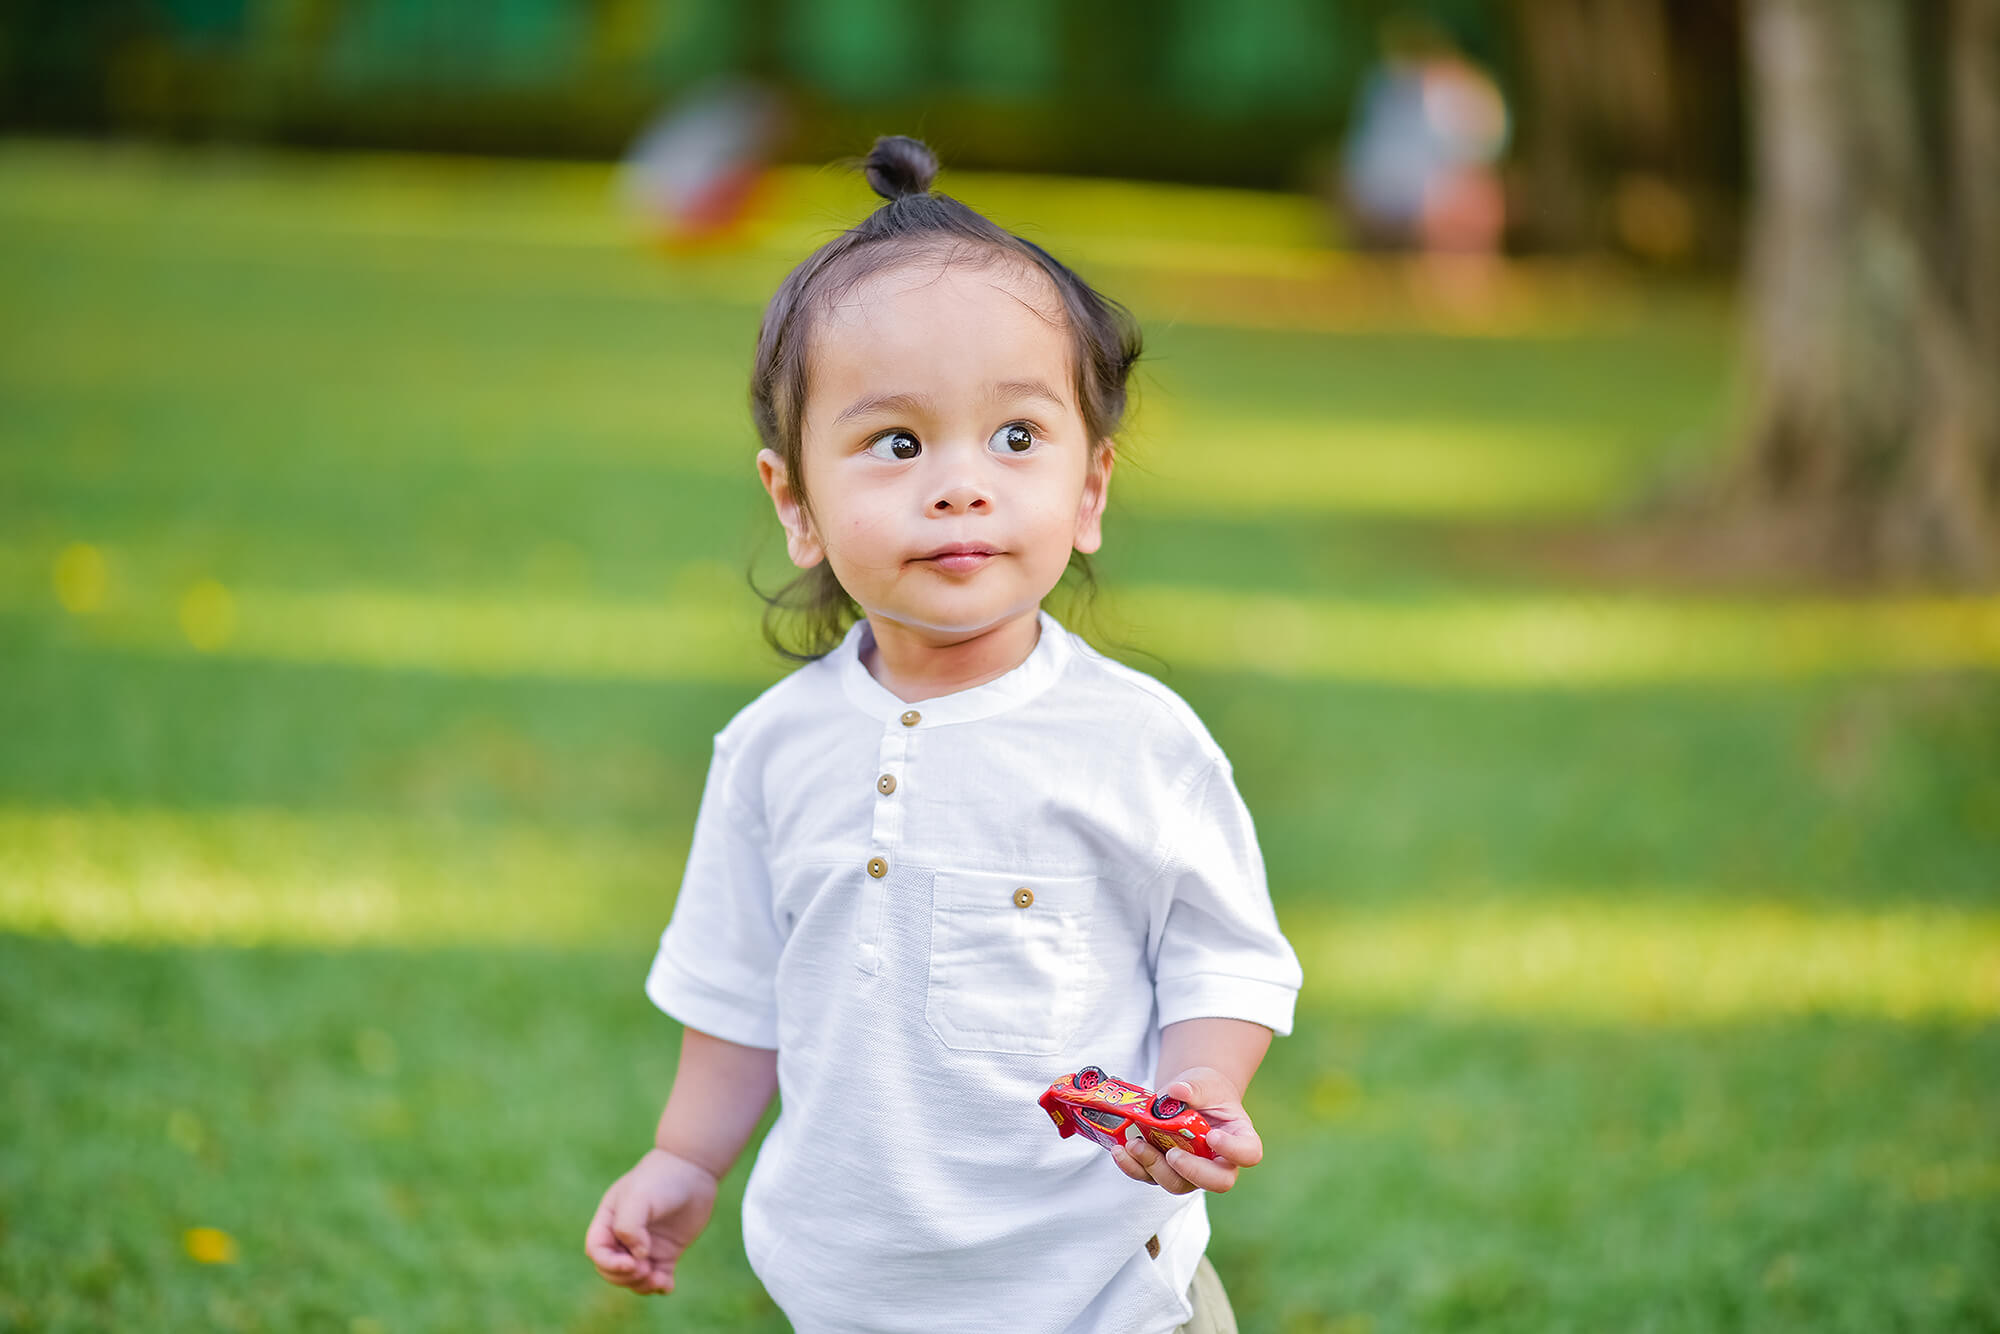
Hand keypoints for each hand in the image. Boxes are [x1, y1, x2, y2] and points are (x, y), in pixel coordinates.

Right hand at [584, 1148, 718, 1295]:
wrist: (693, 1170)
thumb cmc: (660, 1179)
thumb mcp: (638, 1197)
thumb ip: (628, 1226)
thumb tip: (638, 1255)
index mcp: (608, 1221)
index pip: (596, 1251)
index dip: (608, 1263)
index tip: (630, 1262)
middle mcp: (624, 1236)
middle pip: (612, 1270)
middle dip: (625, 1276)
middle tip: (646, 1269)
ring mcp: (645, 1246)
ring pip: (634, 1278)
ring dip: (642, 1285)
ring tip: (659, 1278)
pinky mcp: (666, 1252)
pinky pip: (657, 1277)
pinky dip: (660, 1286)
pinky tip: (667, 1285)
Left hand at [1108, 1067, 1263, 1195]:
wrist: (1189, 1096)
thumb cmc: (1206, 1090)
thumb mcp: (1204, 1081)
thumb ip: (1193, 1087)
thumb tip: (1176, 1092)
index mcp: (1239, 1138)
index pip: (1248, 1154)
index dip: (1233, 1151)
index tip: (1212, 1137)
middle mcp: (1219, 1162)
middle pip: (1217, 1181)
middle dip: (1192, 1172)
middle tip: (1172, 1155)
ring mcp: (1191, 1171)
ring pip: (1178, 1184)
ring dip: (1154, 1168)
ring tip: (1134, 1145)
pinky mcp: (1165, 1170)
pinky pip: (1150, 1178)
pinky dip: (1133, 1167)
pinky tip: (1120, 1151)